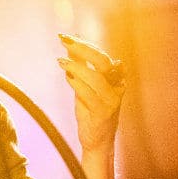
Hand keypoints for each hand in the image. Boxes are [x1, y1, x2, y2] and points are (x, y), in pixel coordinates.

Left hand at [57, 33, 124, 153]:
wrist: (97, 141)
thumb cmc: (91, 112)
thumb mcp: (84, 86)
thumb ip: (80, 66)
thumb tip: (72, 44)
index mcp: (114, 79)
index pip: (101, 56)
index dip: (84, 45)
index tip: (65, 37)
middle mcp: (117, 88)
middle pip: (103, 62)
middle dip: (83, 50)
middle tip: (64, 42)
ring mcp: (112, 101)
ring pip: (96, 78)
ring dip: (76, 67)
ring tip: (60, 62)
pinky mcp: (103, 114)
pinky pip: (90, 95)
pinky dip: (78, 84)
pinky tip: (67, 77)